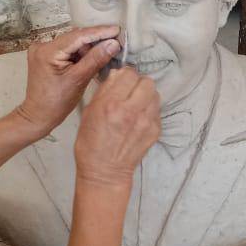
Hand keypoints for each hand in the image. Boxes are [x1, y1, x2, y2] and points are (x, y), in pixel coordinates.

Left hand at [14, 25, 122, 137]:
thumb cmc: (56, 102)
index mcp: (47, 51)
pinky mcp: (47, 56)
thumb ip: (96, 59)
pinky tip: (94, 58)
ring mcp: (43, 50)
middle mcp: (42, 46)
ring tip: (108, 52)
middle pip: (75, 38)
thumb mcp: (79, 80)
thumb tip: (113, 44)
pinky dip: (82, 54)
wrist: (39, 115)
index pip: (78, 36)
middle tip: (116, 41)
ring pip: (73, 44)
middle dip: (96, 40)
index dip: (99, 32)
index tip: (116, 30)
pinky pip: (68, 50)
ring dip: (90, 48)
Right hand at [74, 68, 160, 188]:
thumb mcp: (89, 112)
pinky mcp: (155, 130)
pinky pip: (156, 110)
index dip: (125, 75)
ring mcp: (147, 121)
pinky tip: (138, 118)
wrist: (105, 171)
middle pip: (147, 81)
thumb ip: (105, 90)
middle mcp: (132, 111)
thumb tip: (117, 74)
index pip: (129, 74)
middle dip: (138, 84)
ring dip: (146, 96)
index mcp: (112, 104)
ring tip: (135, 105)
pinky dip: (149, 110)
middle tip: (130, 92)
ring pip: (155, 94)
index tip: (121, 80)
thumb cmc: (91, 143)